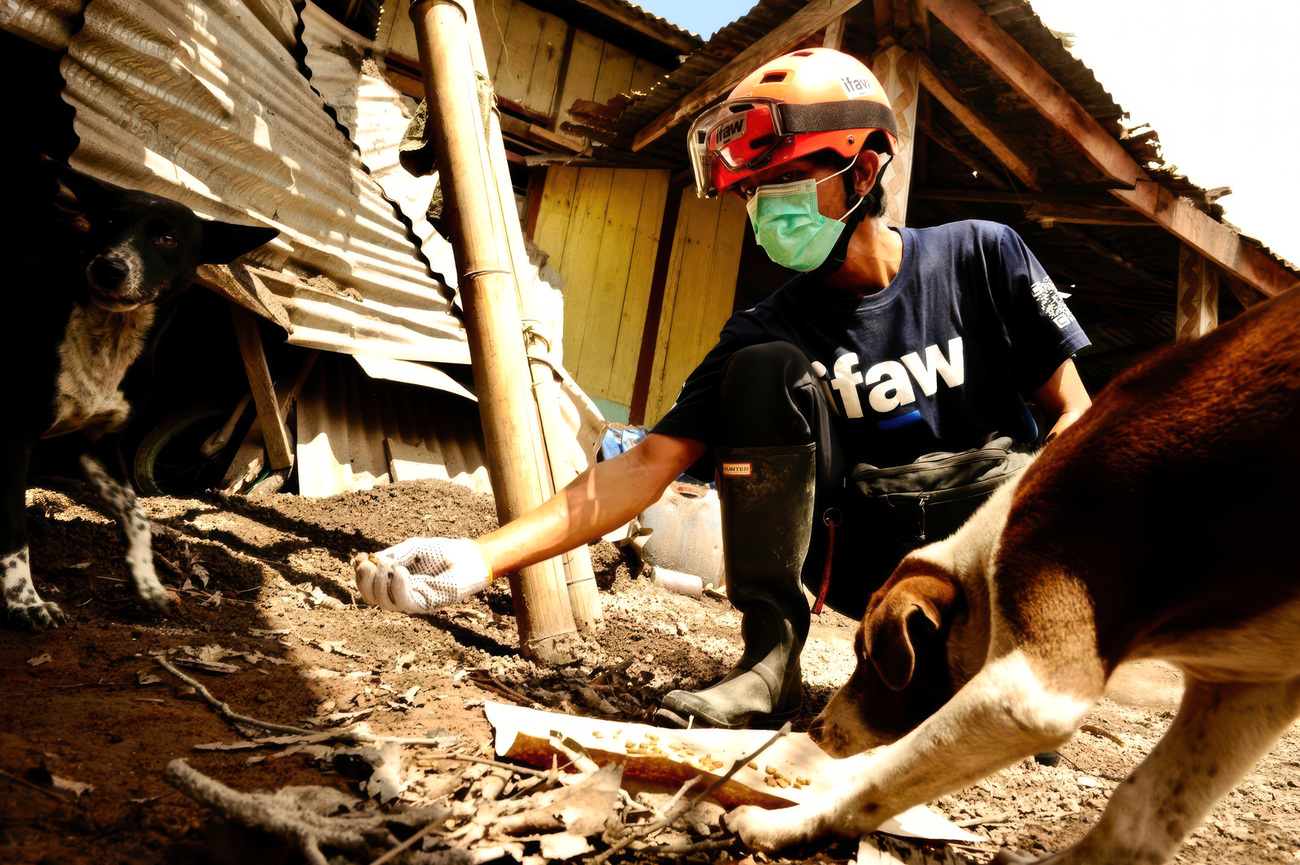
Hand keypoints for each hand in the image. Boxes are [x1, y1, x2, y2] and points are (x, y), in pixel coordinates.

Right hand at [351, 537, 490, 612]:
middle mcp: (400, 593)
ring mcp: (412, 601)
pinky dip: (397, 587)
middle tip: (371, 564)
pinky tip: (401, 571)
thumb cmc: (442, 552)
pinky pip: (403, 602)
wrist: (469, 558)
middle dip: (365, 580)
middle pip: (370, 597)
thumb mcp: (412, 549)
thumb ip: (390, 555)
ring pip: (383, 603)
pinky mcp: (425, 605)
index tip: (360, 558)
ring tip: (388, 565)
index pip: (367, 584)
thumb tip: (360, 561)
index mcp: (393, 581)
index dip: (359, 574)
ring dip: (380, 583)